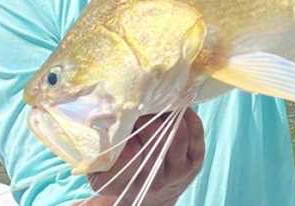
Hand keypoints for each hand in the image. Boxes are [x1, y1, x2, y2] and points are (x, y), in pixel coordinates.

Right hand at [84, 110, 203, 205]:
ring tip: (159, 98)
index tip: (121, 112)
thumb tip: (102, 113)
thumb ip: (99, 146)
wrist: (150, 198)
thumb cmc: (121, 173)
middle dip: (147, 114)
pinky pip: (195, 131)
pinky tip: (177, 105)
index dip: (125, 127)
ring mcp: (177, 172)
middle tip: (141, 99)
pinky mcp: (196, 162)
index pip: (127, 152)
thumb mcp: (101, 167)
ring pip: (177, 133)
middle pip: (155, 138)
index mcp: (123, 182)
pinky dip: (187, 114)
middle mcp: (153, 181)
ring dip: (169, 112)